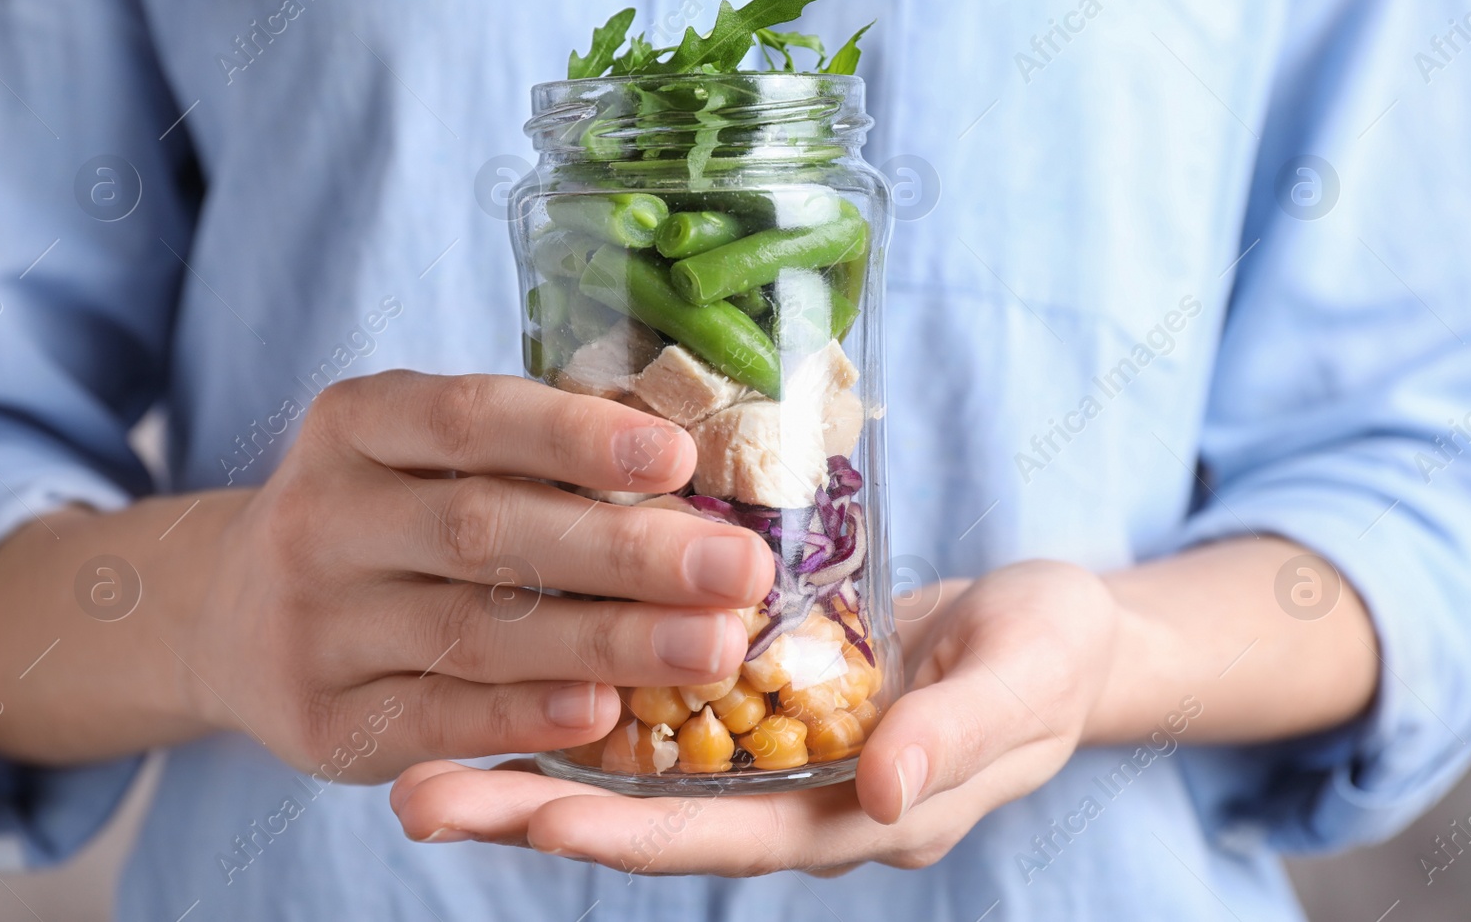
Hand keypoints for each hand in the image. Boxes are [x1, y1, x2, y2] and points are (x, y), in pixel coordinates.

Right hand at [0, 370, 773, 773]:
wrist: (234, 616)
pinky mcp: (322, 721)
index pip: (470, 417)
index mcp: (357, 423)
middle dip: (624, 552)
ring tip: (712, 646)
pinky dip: (525, 717)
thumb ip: (526, 454)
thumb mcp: (421, 455)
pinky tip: (607, 711)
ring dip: (605, 640)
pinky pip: (435, 719)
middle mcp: (322, 516)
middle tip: (737, 569)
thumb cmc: (385, 517)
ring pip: (472, 632)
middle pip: (483, 529)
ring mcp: (314, 624)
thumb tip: (696, 463)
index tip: (679, 455)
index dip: (574, 435)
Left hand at [387, 559, 1117, 872]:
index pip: (729, 836)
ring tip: (424, 762)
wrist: (1052, 633)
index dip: (633, 835)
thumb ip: (955, 739)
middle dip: (536, 815)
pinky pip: (662, 719)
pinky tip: (512, 687)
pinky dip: (587, 711)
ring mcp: (772, 756)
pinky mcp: (758, 702)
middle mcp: (796, 799)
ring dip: (536, 770)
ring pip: (639, 773)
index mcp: (859, 814)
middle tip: (418, 799)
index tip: (534, 827)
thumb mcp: (1024, 682)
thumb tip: (875, 793)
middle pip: (652, 818)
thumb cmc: (1052, 656)